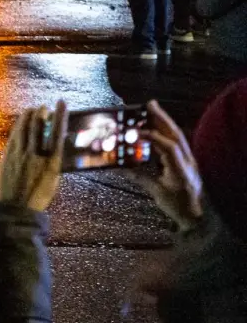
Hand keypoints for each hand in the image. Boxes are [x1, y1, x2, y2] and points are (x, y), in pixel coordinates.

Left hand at [0, 102, 66, 211]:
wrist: (15, 208)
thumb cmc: (37, 197)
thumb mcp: (52, 180)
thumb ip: (52, 161)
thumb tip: (53, 145)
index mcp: (52, 163)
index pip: (58, 132)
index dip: (61, 115)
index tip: (62, 103)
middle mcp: (36, 156)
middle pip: (38, 126)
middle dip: (42, 113)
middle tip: (44, 107)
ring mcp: (20, 155)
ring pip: (24, 128)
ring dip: (28, 116)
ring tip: (32, 110)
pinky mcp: (7, 156)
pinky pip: (14, 136)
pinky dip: (18, 126)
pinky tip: (20, 122)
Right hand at [126, 100, 203, 230]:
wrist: (200, 218)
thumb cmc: (180, 207)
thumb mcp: (157, 193)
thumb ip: (140, 178)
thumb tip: (121, 168)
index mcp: (180, 168)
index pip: (167, 146)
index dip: (152, 136)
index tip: (135, 131)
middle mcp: (187, 161)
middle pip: (176, 134)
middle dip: (162, 118)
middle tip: (149, 104)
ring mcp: (189, 161)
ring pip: (177, 136)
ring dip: (165, 122)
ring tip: (152, 110)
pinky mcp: (187, 163)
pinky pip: (176, 143)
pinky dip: (166, 133)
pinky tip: (157, 130)